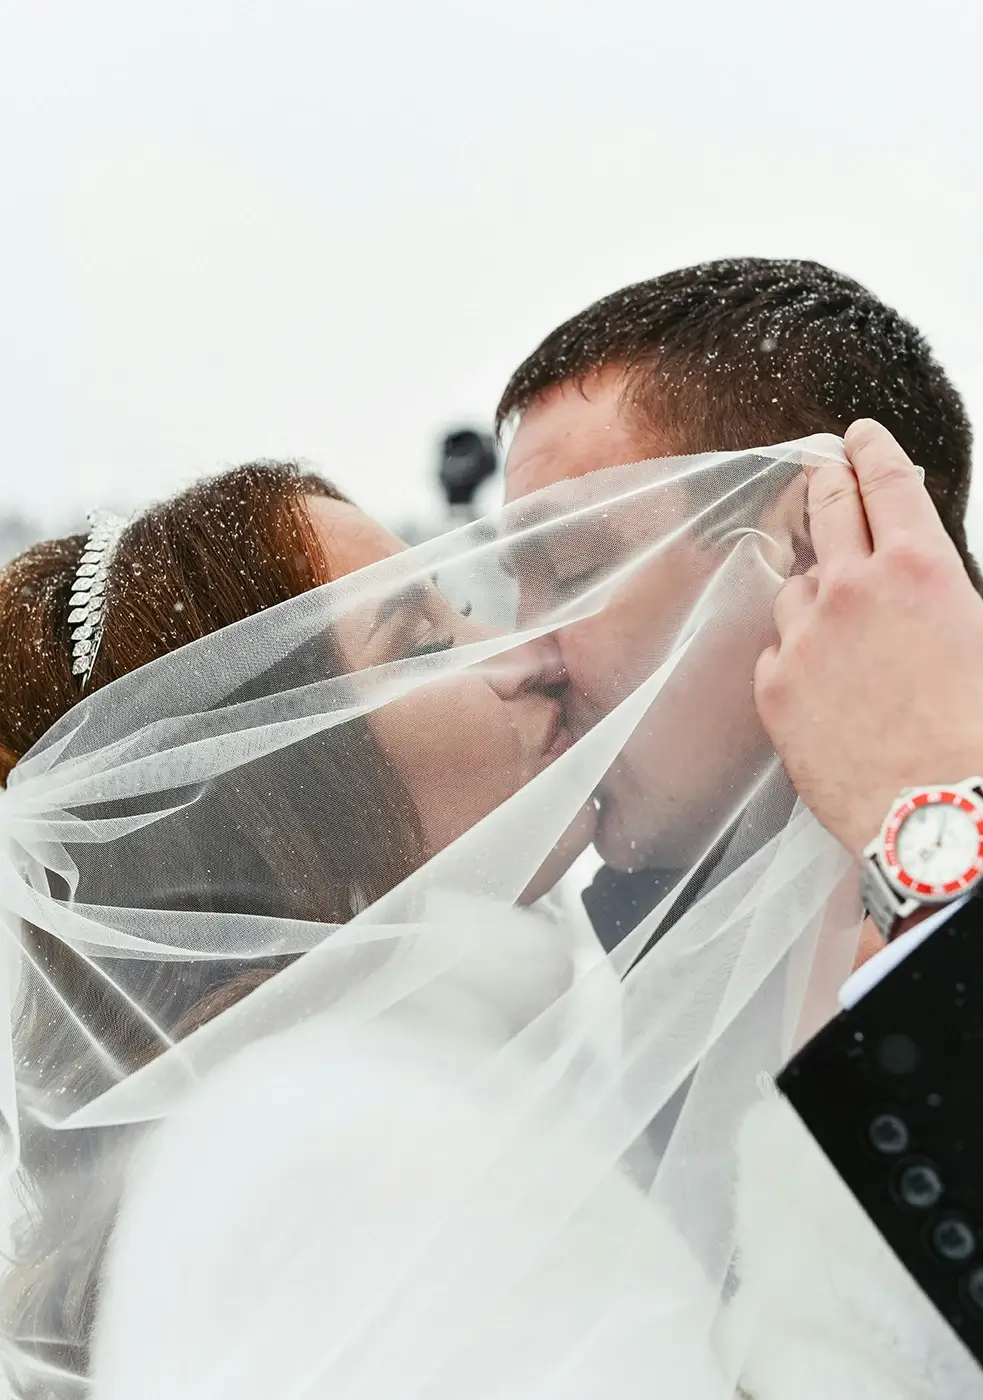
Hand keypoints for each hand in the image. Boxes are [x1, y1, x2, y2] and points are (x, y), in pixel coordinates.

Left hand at [754, 419, 982, 858]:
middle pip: (825, 512)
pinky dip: (794, 654)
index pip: (885, 482)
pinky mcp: (774, 689)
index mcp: (919, 567)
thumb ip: (948, 596)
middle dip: (826, 482)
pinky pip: (776, 652)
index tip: (857, 436)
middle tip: (824, 469)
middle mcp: (852, 590)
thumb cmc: (980, 736)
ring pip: (796, 589)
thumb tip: (932, 587)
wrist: (943, 821)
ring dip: (814, 591)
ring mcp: (805, 639)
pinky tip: (817, 678)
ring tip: (837, 619)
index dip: (869, 450)